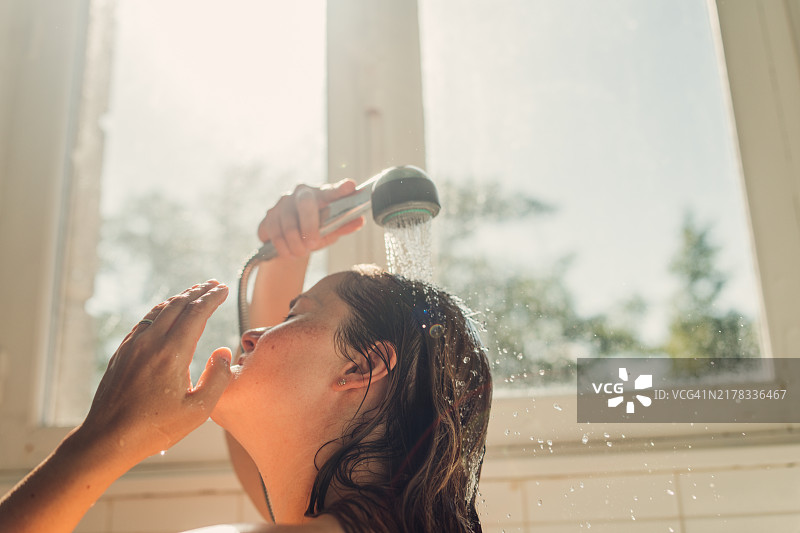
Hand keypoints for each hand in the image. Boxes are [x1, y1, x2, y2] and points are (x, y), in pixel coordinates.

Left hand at [78, 281, 232, 466]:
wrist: (107, 438)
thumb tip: (223, 351)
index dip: (212, 298)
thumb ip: (217, 378)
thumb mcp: (198, 411)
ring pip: (159, 310)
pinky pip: (145, 321)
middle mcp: (151, 343)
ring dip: (180, 298)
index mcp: (172, 353)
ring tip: (194, 293)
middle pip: (178, 305)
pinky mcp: (122, 352)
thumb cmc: (155, 428)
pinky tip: (166, 313)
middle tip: (214, 285)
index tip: (224, 289)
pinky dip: (161, 310)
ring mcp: (133, 345)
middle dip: (198, 292)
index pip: (196, 313)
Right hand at [257, 179, 365, 257]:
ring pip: (287, 223)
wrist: (292, 240)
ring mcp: (282, 202)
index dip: (341, 189)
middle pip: (305, 204)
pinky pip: (271, 231)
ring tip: (300, 253)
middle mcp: (301, 193)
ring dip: (294, 243)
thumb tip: (360, 220)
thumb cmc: (316, 229)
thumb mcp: (332, 229)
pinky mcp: (268, 215)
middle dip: (309, 227)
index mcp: (321, 194)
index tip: (350, 186)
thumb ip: (344, 225)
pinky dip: (281, 246)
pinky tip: (288, 252)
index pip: (332, 190)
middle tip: (313, 244)